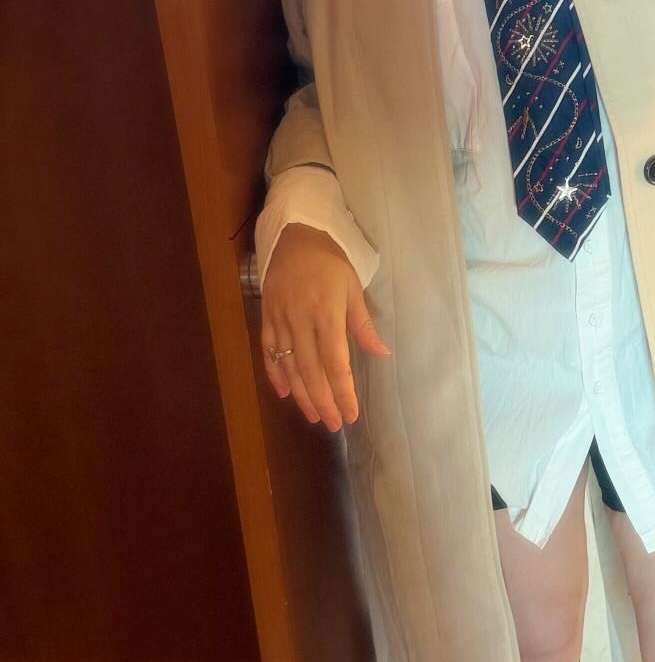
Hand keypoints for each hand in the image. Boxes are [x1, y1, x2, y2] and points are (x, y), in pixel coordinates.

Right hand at [260, 223, 390, 429]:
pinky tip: (284, 393)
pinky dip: (275, 374)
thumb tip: (381, 353)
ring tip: (314, 416)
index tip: (351, 413)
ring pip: (289, 366)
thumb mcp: (353, 288)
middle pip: (310, 370)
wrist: (295, 237)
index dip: (342, 391)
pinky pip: (268, 352)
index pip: (335, 361)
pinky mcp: (266, 318)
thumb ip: (363, 324)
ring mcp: (280, 320)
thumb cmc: (331, 262)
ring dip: (301, 394)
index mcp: (327, 313)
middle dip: (323, 401)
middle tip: (334, 424)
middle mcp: (301, 320)